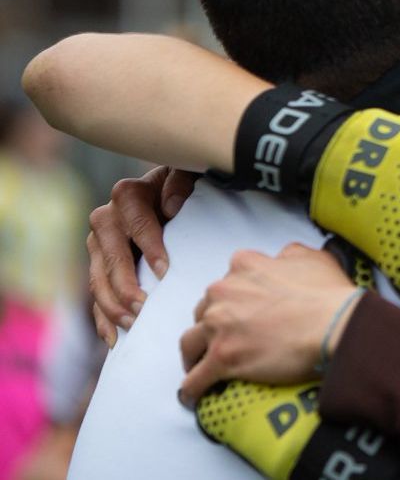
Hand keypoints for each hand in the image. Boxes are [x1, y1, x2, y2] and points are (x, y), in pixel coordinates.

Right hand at [87, 166, 196, 345]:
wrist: (169, 195)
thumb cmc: (184, 187)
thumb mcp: (188, 174)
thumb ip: (182, 182)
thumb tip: (171, 206)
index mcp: (129, 195)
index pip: (137, 221)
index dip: (149, 245)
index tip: (164, 271)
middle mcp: (107, 218)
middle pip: (111, 255)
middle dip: (125, 284)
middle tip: (143, 307)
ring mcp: (99, 244)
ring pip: (98, 277)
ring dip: (112, 304)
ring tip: (131, 324)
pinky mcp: (99, 266)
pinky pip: (97, 294)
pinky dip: (103, 318)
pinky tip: (114, 338)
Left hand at [179, 244, 358, 404]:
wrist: (334, 324)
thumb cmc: (328, 294)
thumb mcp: (312, 258)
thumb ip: (289, 255)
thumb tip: (282, 259)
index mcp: (244, 266)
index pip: (226, 283)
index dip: (233, 300)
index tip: (240, 312)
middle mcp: (224, 292)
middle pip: (203, 311)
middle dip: (211, 325)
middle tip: (226, 339)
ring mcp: (219, 326)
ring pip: (190, 343)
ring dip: (194, 355)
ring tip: (202, 367)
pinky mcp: (221, 358)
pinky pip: (194, 380)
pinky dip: (190, 390)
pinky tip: (193, 398)